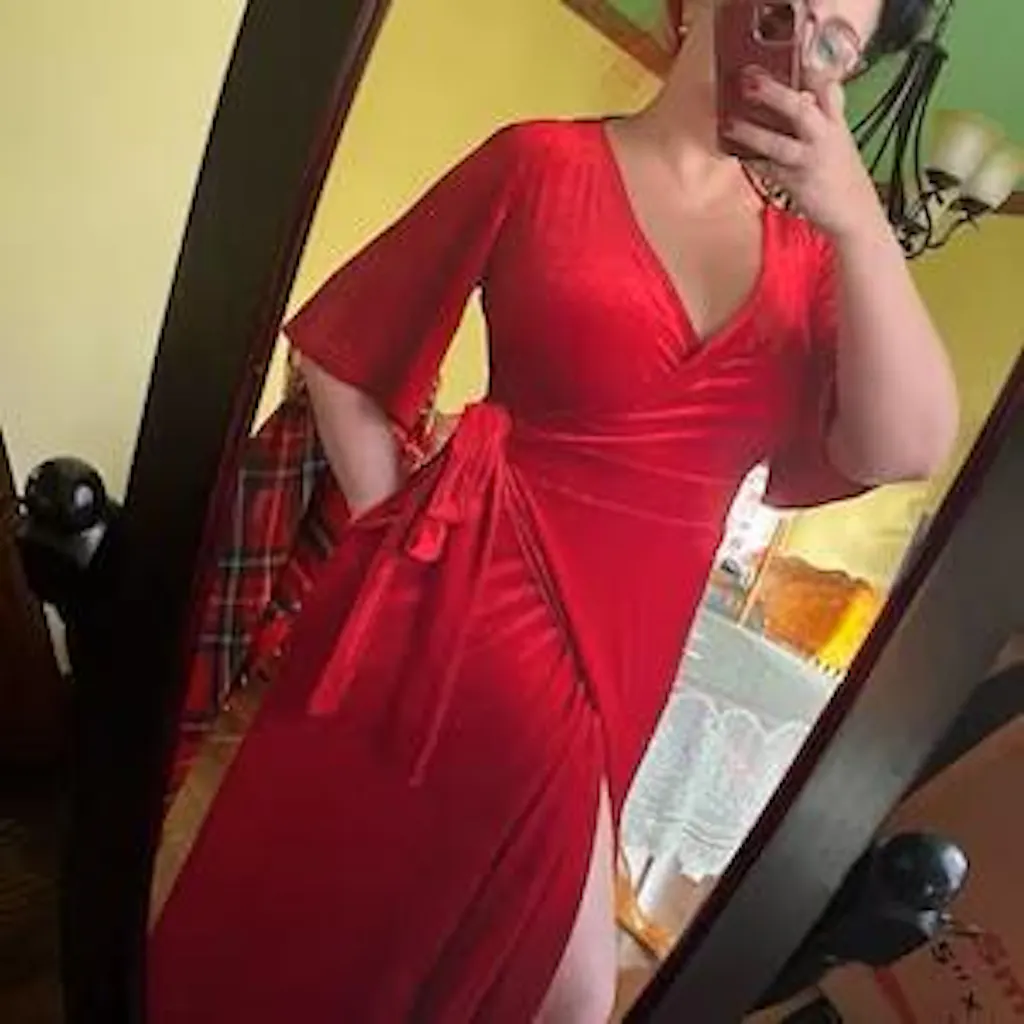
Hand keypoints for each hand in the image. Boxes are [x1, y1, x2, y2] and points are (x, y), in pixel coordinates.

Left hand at [723, 69, 884, 240]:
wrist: (854, 213)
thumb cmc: (841, 176)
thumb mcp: (838, 141)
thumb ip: (821, 120)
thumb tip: (794, 101)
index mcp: (836, 124)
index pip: (830, 91)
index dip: (812, 75)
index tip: (793, 63)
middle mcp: (825, 138)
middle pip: (802, 110)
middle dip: (775, 95)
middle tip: (750, 83)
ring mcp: (810, 161)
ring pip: (779, 144)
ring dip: (752, 133)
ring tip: (731, 125)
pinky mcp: (797, 183)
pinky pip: (769, 170)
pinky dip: (753, 162)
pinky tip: (738, 154)